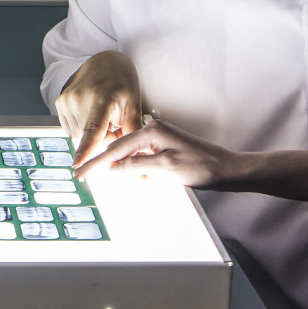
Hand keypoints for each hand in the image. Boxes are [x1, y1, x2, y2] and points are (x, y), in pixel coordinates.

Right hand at [54, 51, 143, 163]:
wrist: (105, 62)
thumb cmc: (122, 85)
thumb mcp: (133, 106)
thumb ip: (132, 133)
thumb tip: (136, 160)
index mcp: (102, 97)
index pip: (93, 127)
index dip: (85, 148)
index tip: (77, 164)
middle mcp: (80, 98)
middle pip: (88, 138)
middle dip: (102, 139)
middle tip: (113, 123)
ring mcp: (66, 99)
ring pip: (78, 135)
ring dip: (90, 134)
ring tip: (101, 115)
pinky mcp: (59, 102)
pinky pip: (70, 129)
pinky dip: (81, 127)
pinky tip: (89, 113)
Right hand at [74, 119, 240, 189]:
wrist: (227, 169)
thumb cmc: (201, 167)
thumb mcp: (165, 169)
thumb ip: (136, 166)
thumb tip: (114, 168)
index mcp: (151, 131)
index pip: (116, 148)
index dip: (96, 162)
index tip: (80, 172)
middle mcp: (153, 130)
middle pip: (120, 148)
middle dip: (105, 163)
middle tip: (84, 175)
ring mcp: (159, 138)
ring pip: (131, 155)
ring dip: (126, 169)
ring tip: (117, 178)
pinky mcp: (164, 147)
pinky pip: (143, 158)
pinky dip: (139, 169)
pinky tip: (144, 178)